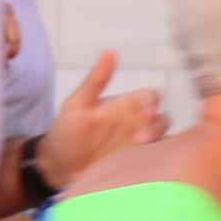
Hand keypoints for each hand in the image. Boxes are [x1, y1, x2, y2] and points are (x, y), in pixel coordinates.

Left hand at [38, 51, 161, 189]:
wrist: (56, 169)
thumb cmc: (65, 134)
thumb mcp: (76, 106)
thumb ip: (94, 82)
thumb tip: (109, 52)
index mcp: (126, 107)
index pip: (150, 97)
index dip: (151, 101)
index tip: (144, 110)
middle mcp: (137, 124)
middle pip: (162, 119)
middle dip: (157, 126)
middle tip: (141, 137)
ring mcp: (140, 146)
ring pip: (164, 140)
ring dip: (157, 145)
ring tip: (138, 150)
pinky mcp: (139, 166)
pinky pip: (158, 162)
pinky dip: (160, 162)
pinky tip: (149, 165)